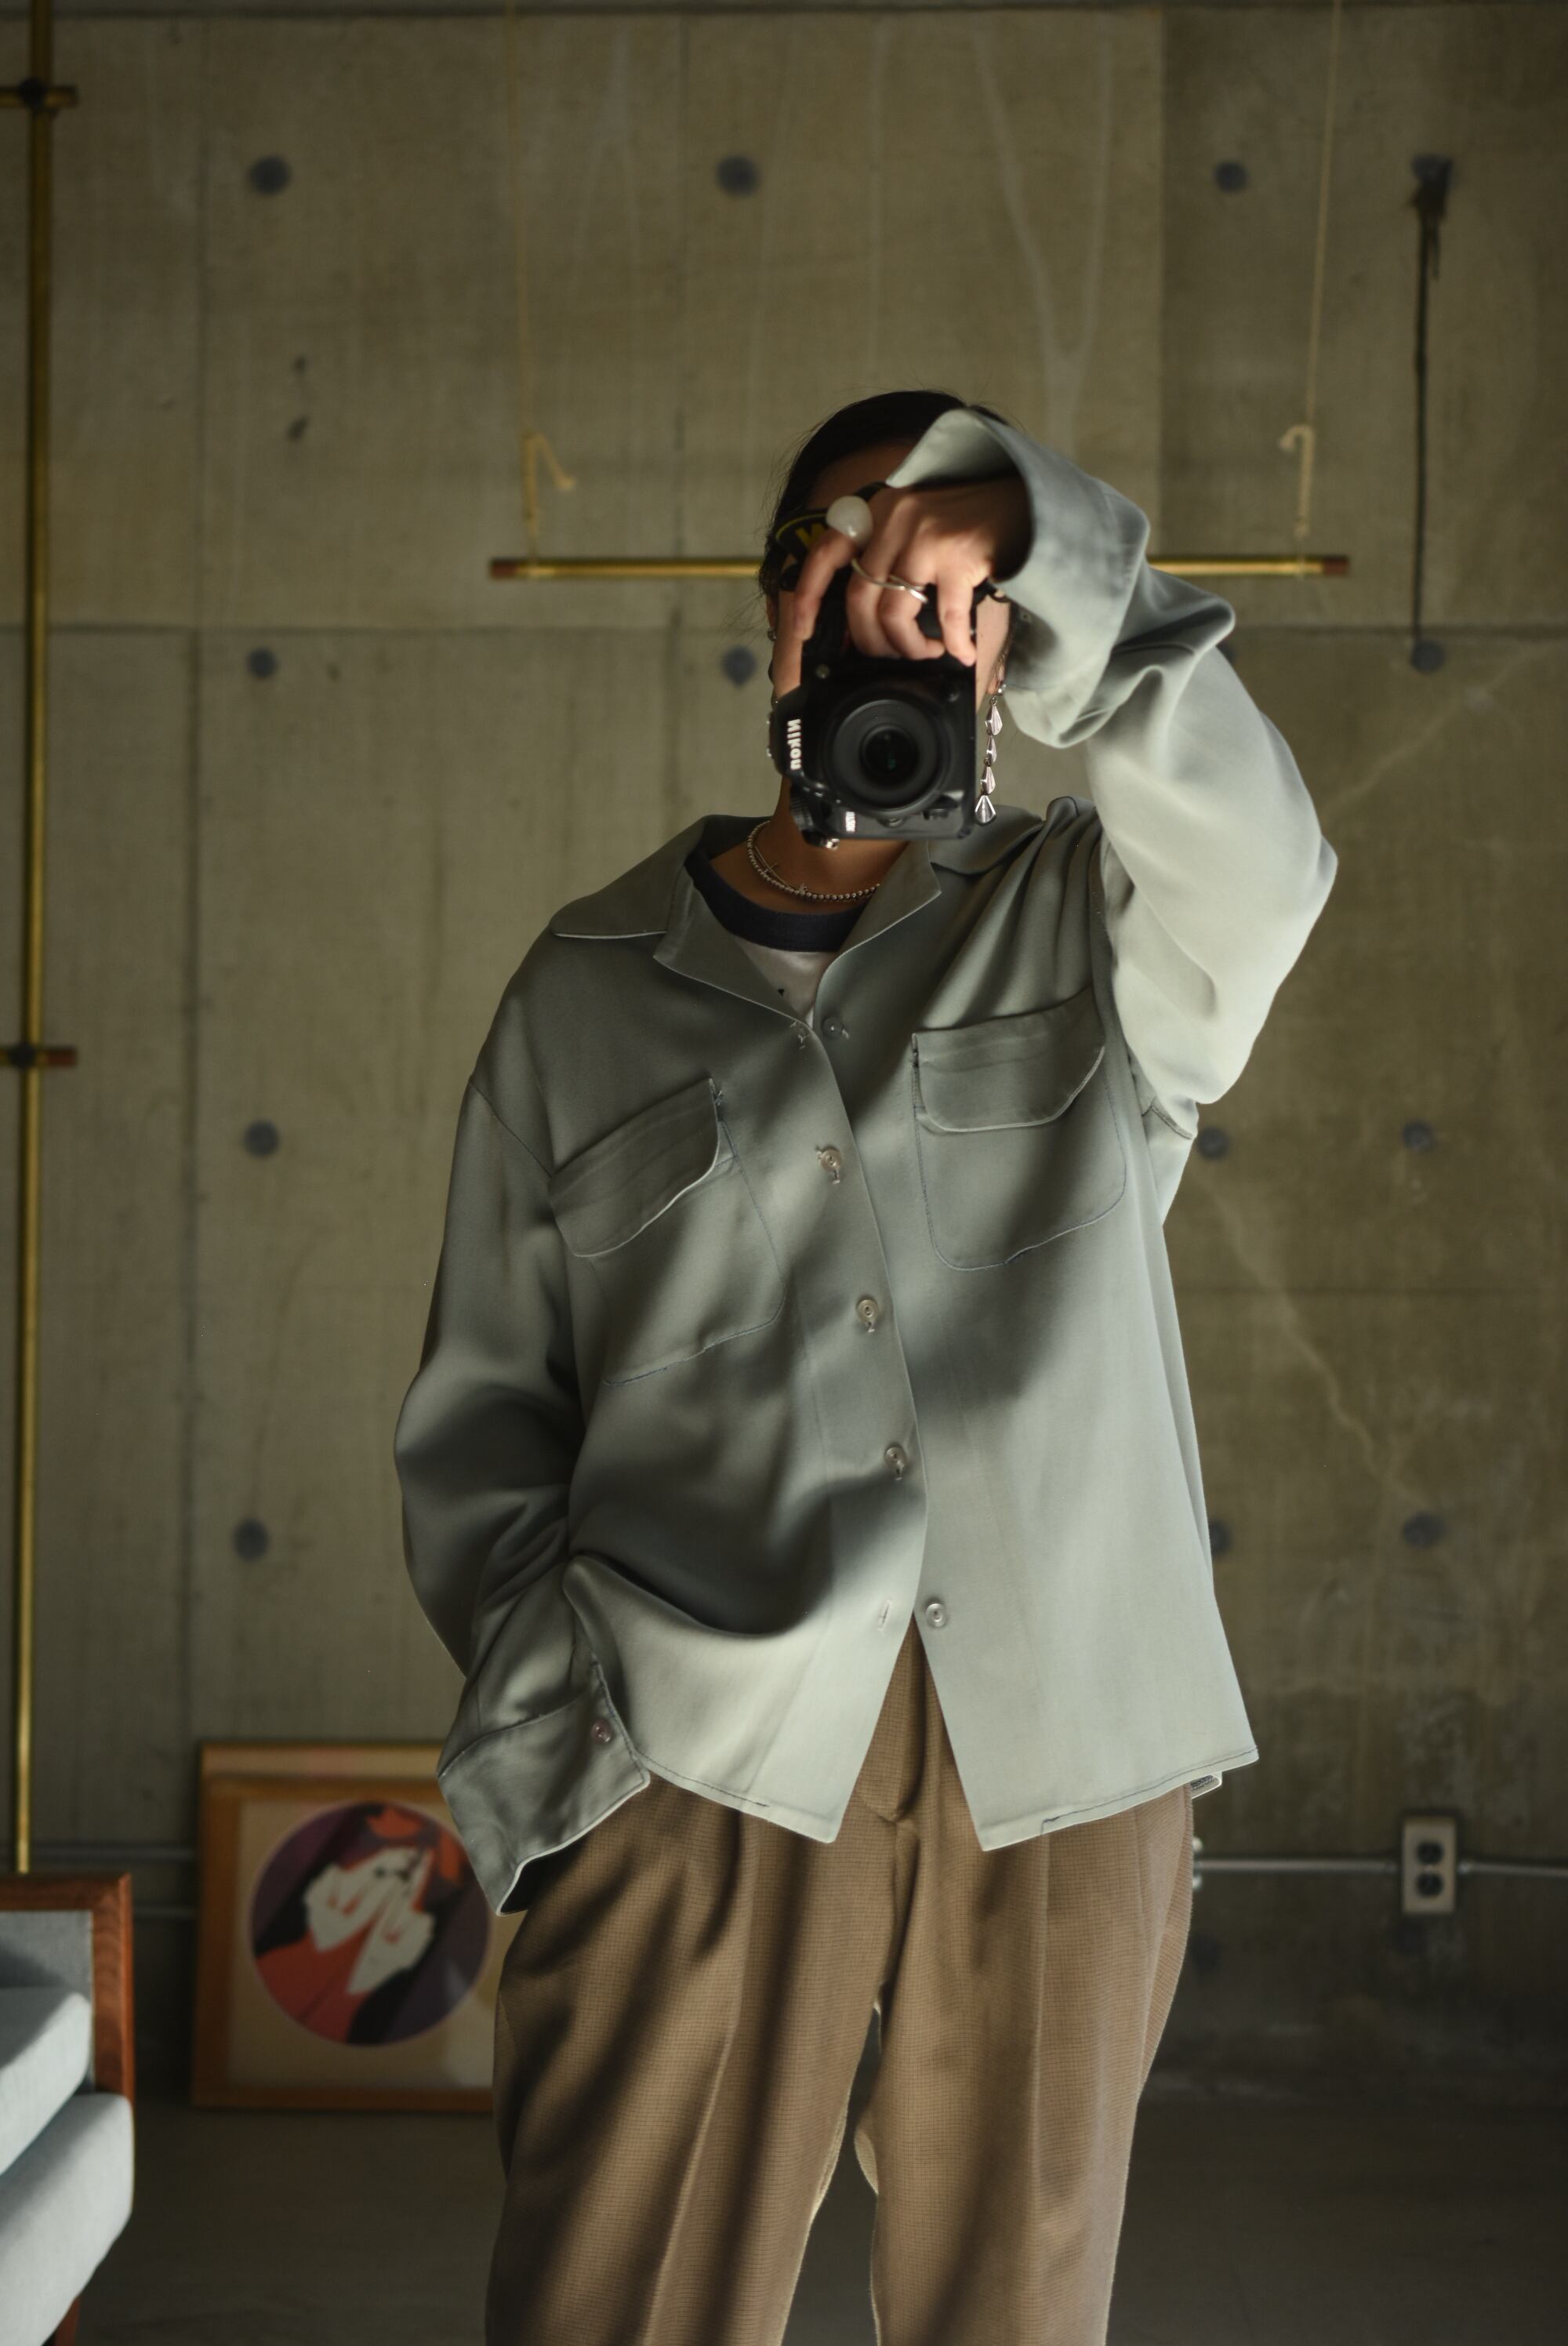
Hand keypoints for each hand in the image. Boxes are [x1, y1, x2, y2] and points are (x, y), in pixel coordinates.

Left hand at [774, 473, 1029, 698]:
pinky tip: (961, 652)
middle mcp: (895, 518)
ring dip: (907, 645)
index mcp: (877, 512)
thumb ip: (887, 557)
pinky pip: (946, 617)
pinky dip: (954, 643)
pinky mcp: (958, 553)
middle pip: (859, 597)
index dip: (809, 595)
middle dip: (870, 639)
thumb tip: (863, 618)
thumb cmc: (966, 523)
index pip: (826, 552)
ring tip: (925, 653)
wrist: (1021, 501)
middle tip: (887, 656)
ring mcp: (925, 534)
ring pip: (894, 611)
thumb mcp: (915, 526)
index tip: (803, 631)